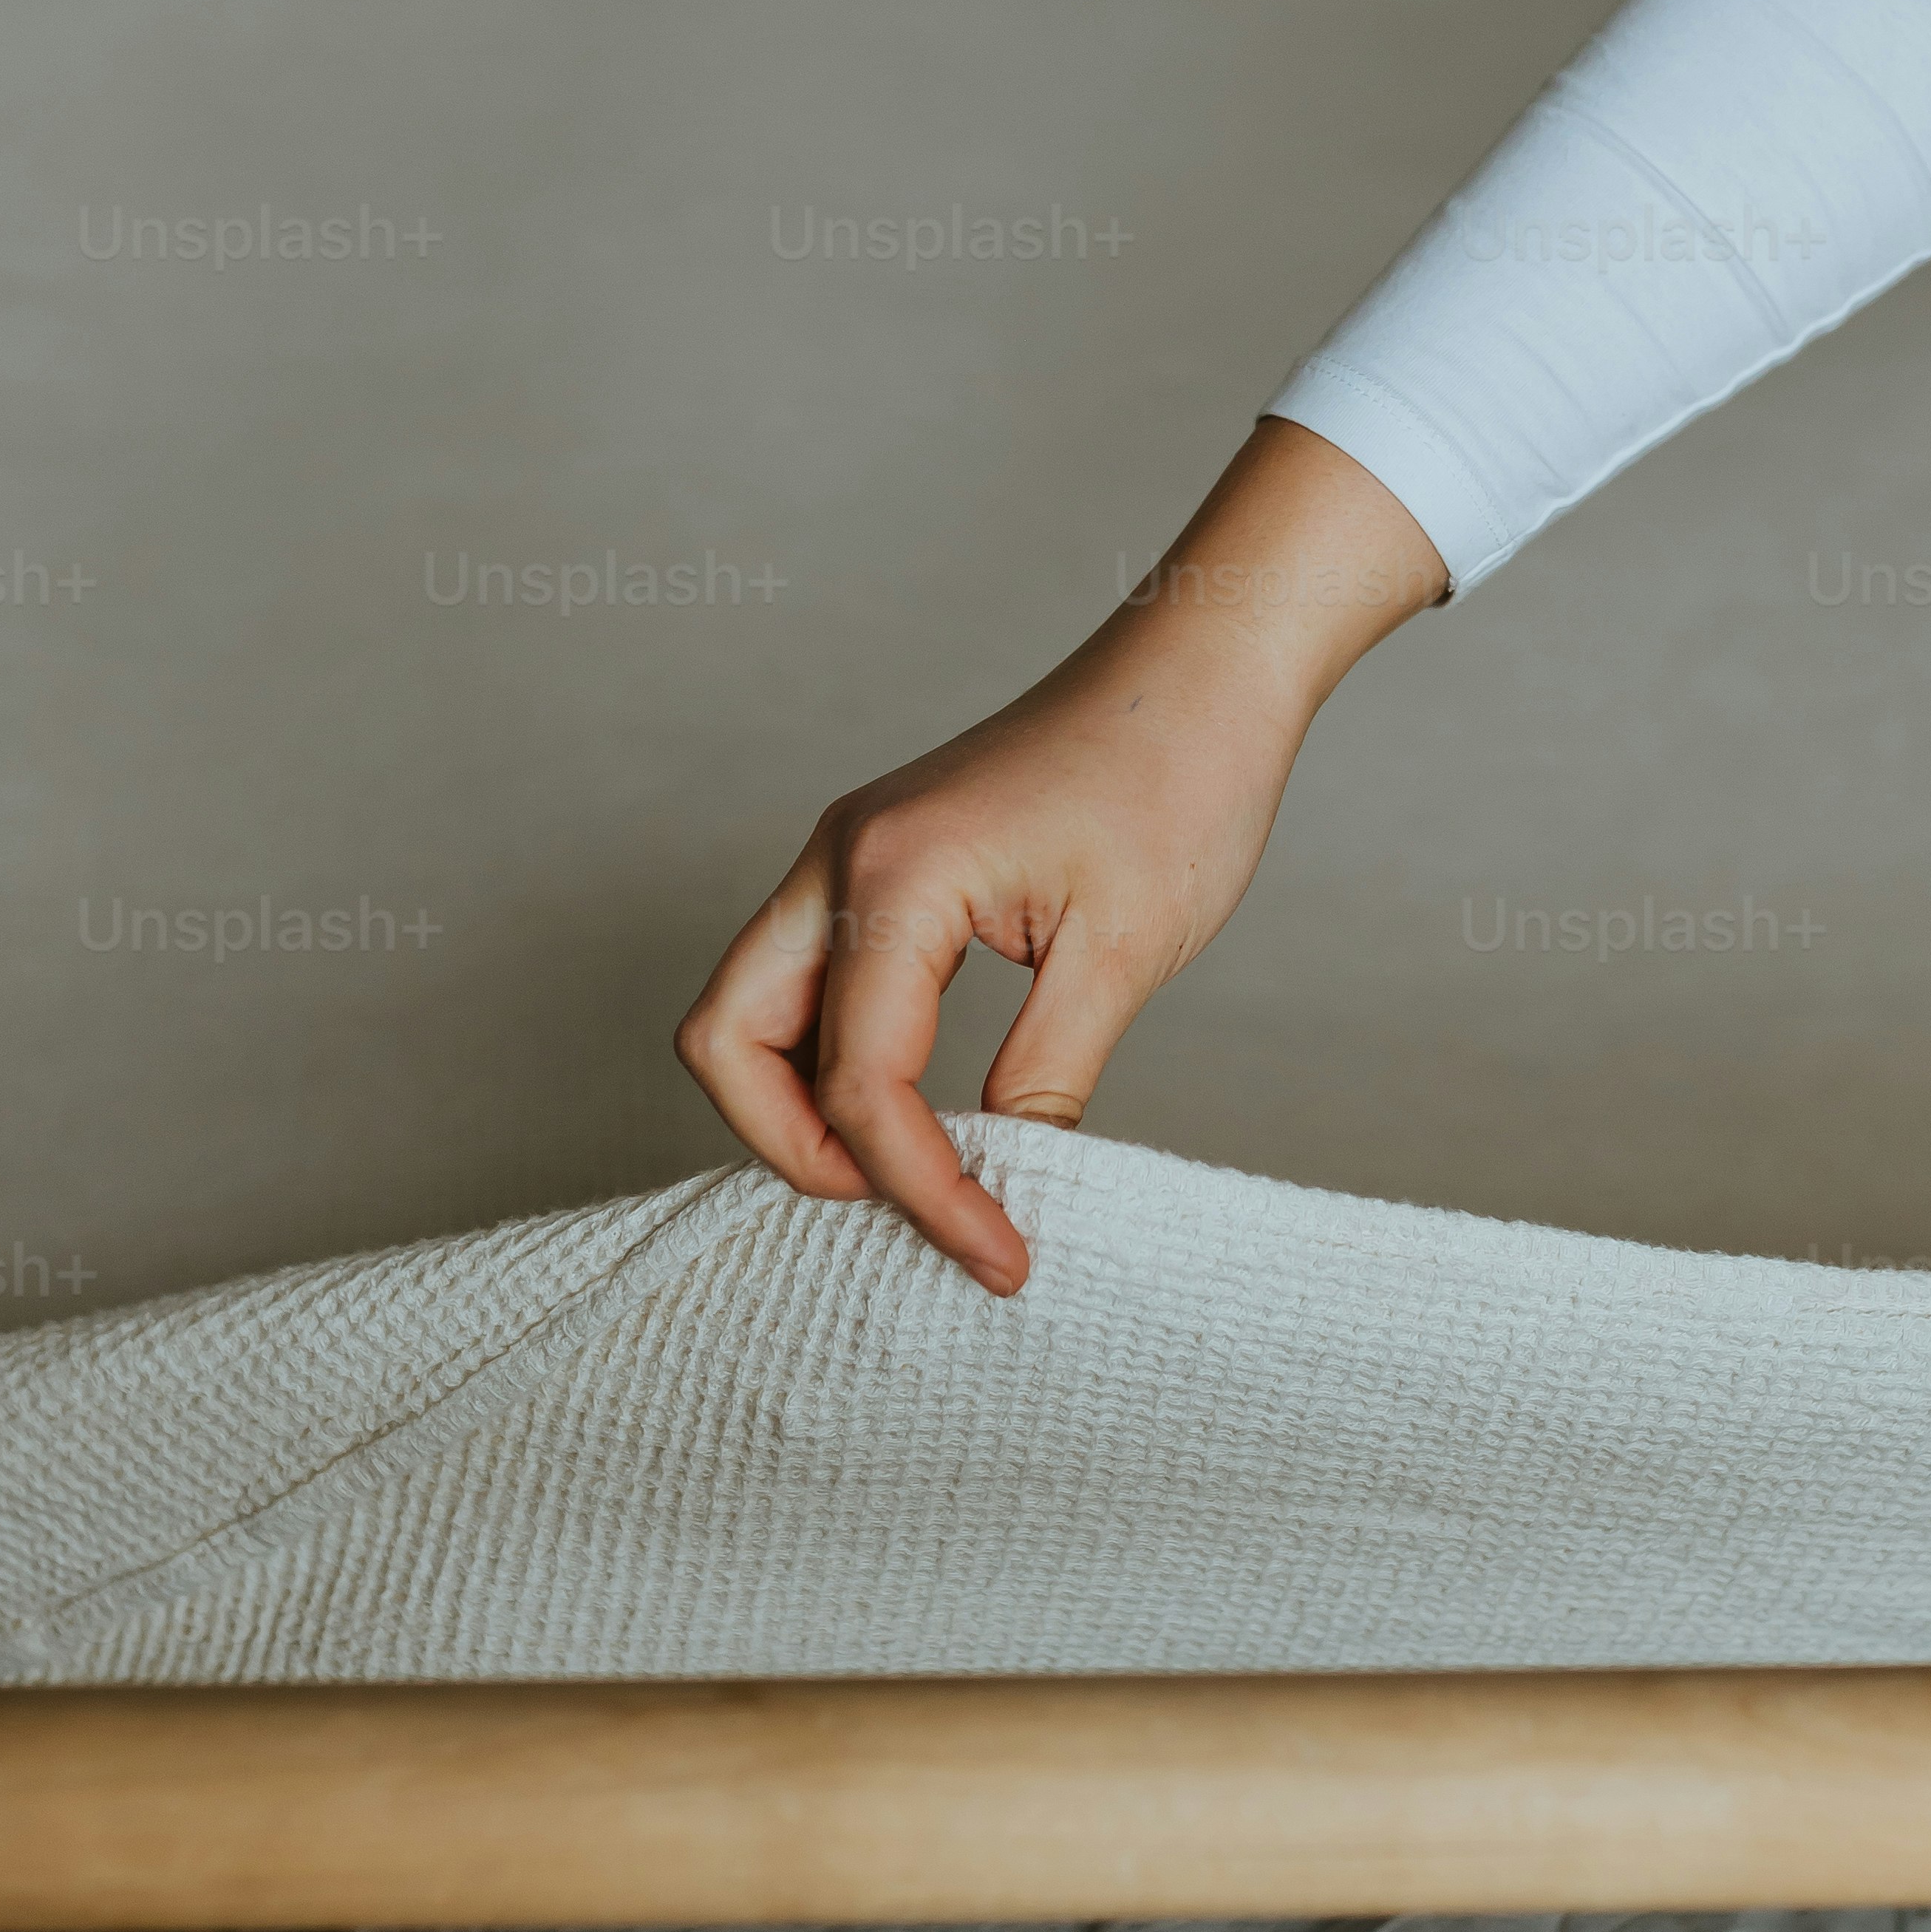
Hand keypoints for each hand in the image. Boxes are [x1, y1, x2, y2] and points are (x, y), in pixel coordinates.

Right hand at [675, 419, 1445, 1287]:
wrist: (1202, 672)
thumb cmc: (1178, 781)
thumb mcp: (1123, 953)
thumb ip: (1045, 1079)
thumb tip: (1001, 1180)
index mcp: (895, 878)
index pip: (860, 1083)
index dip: (922, 1192)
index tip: (1001, 1259)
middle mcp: (840, 860)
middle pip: (728, 1040)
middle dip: (795, 1149)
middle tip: (912, 1207)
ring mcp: (849, 856)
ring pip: (751, 1011)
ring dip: (803, 1105)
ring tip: (914, 1169)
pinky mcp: (879, 864)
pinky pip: (811, 981)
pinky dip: (838, 1056)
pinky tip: (926, 1105)